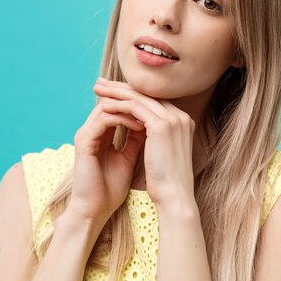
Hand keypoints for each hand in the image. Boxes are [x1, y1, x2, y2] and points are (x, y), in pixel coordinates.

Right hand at [68, 78, 145, 222]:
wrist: (94, 210)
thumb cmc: (111, 188)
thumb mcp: (129, 157)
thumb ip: (136, 139)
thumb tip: (153, 123)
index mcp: (100, 133)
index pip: (118, 107)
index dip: (138, 104)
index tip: (160, 105)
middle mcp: (90, 130)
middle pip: (112, 101)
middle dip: (134, 99)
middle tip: (157, 100)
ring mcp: (85, 134)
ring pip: (107, 107)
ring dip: (131, 107)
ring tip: (151, 113)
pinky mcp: (84, 142)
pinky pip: (104, 120)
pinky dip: (123, 119)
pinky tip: (141, 124)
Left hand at [92, 78, 195, 207]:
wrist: (175, 196)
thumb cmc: (167, 181)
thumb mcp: (163, 152)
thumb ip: (157, 137)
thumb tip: (142, 129)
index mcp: (182, 121)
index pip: (153, 100)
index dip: (132, 94)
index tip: (113, 91)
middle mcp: (180, 116)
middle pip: (146, 94)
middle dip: (121, 87)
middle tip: (101, 83)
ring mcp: (173, 119)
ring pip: (139, 97)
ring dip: (115, 92)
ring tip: (97, 90)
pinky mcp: (161, 126)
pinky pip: (134, 108)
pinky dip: (117, 104)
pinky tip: (103, 105)